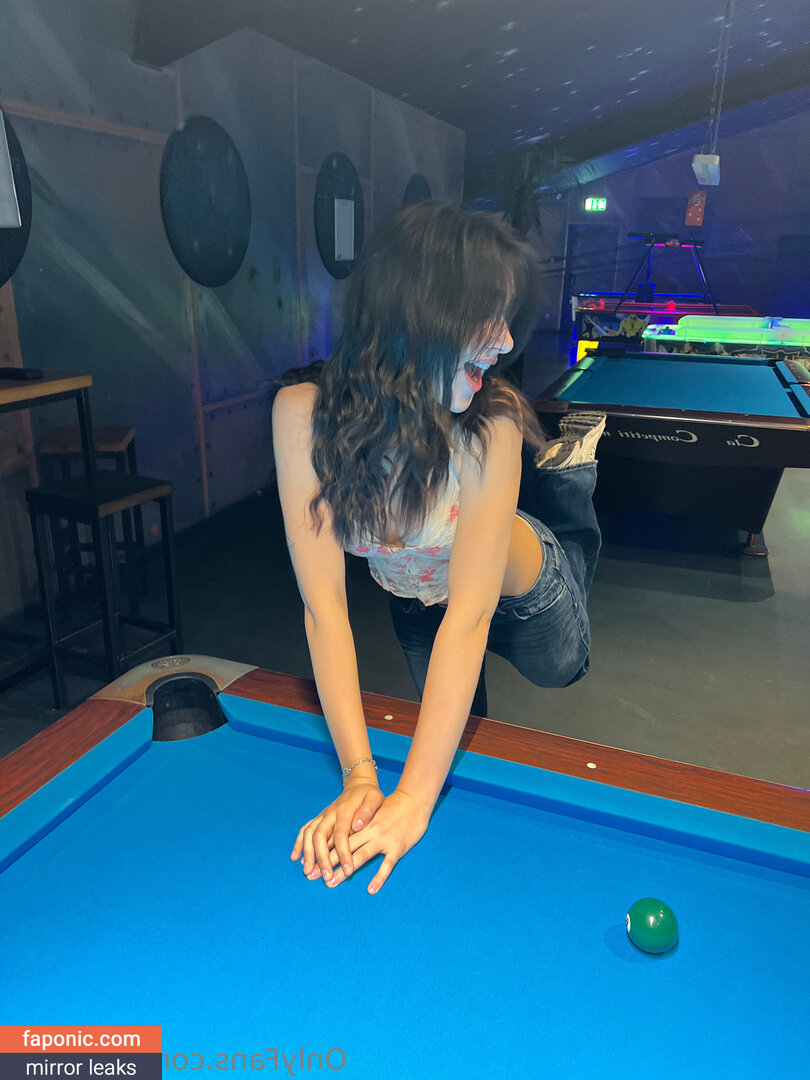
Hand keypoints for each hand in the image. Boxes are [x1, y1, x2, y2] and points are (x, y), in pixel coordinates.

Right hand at [291, 779, 383, 882]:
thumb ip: (368, 810)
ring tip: (309, 872)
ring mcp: (323, 816)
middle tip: (326, 877)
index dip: (343, 853)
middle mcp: (330, 813)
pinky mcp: (319, 818)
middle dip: (321, 858)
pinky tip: (296, 858)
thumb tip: (358, 824)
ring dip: (308, 853)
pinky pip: (305, 830)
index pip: (341, 834)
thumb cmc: (369, 795)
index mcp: (345, 811)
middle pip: (320, 836)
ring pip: (309, 834)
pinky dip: (299, 843)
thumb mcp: (375, 798)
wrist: (359, 784)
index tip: (348, 870)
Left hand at [310, 788, 432, 894]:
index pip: (338, 837)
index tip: (310, 862)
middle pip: (345, 848)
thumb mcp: (371, 811)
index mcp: (361, 822)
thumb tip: (337, 836)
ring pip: (361, 857)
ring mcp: (384, 839)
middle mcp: (370, 830)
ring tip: (331, 883)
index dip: (323, 850)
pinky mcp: (397, 847)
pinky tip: (371, 889)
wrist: (414, 802)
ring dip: (345, 871)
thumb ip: (356, 822)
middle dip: (328, 863)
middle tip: (313, 877)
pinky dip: (379, 877)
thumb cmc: (391, 807)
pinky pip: (387, 865)